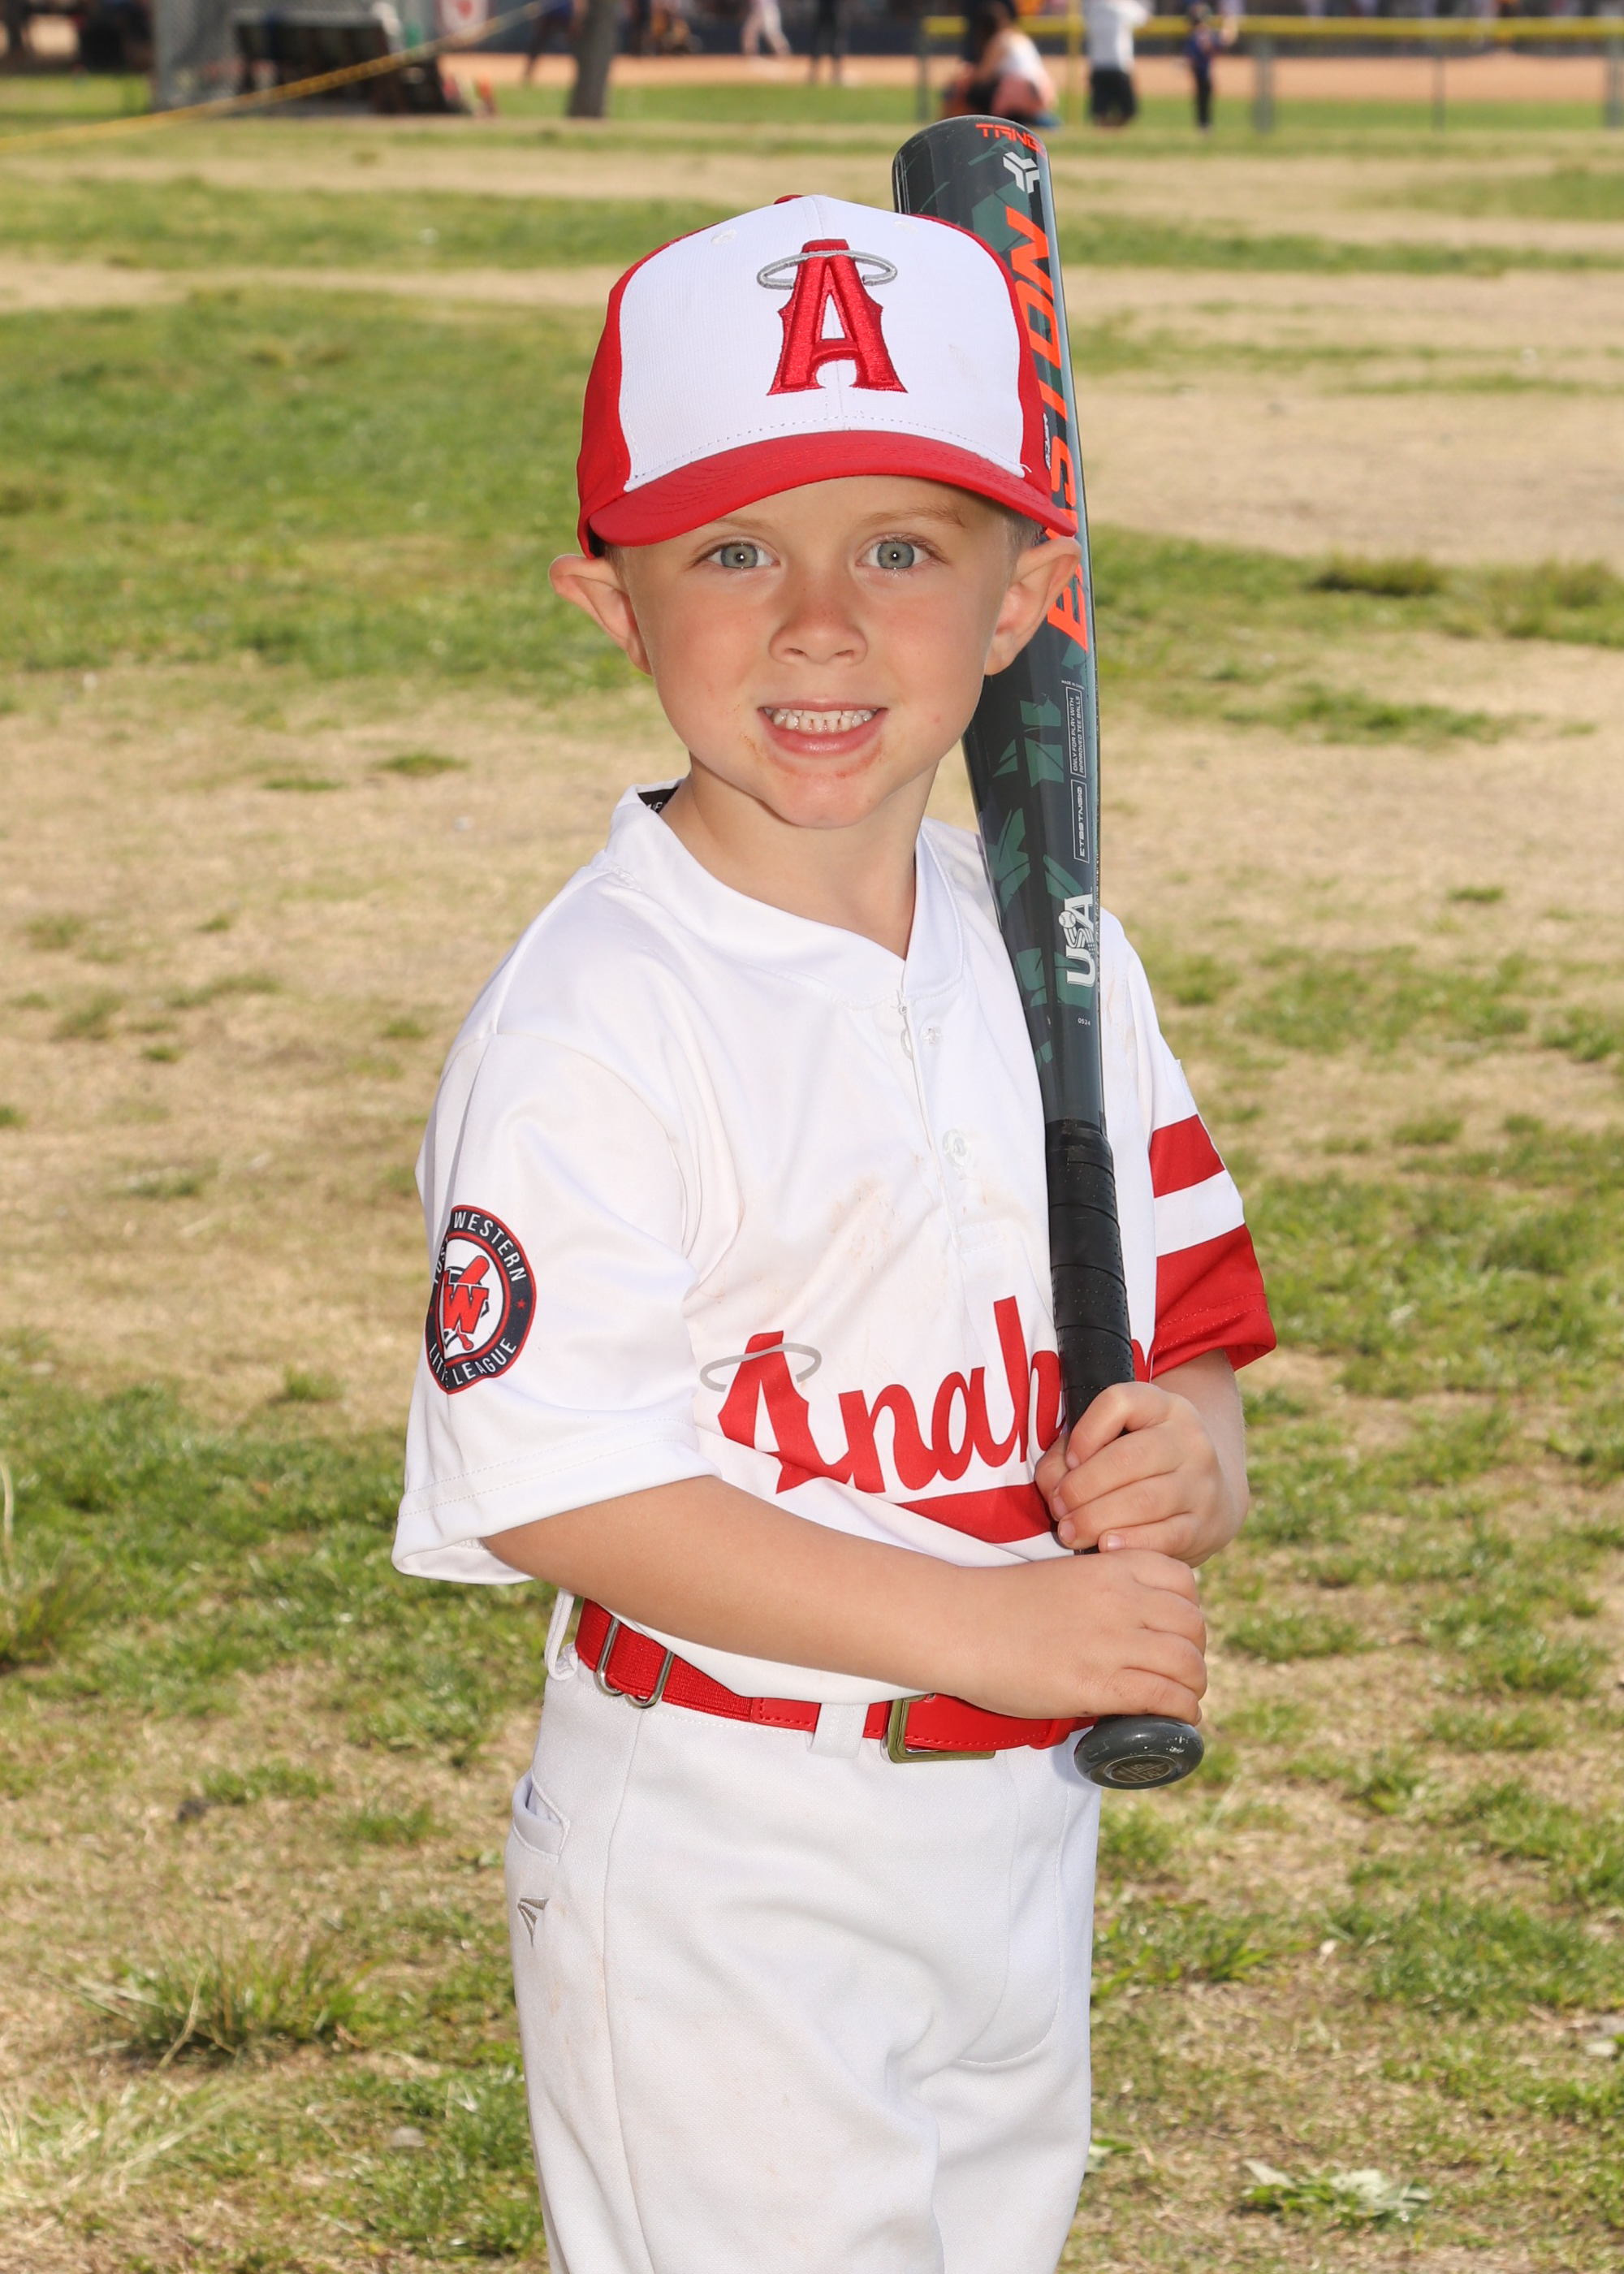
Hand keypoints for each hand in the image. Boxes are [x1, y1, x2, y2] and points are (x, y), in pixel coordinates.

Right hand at [954, 1549, 1205, 1724]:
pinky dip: (1183, 1711)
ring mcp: (1111, 1641)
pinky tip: (1179, 1720)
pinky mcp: (1098, 1683)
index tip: (1176, 1632)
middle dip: (1196, 1652)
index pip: (1184, 1582)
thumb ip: (1100, 1593)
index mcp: (1111, 1567)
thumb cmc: (999, 1604)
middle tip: (1181, 1673)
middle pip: (1193, 1625)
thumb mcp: (1064, 1578)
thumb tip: (1124, 1628)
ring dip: (1194, 1686)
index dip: (1188, 1611)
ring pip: (1188, 1663)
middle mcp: (1121, 1599)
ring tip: (1184, 1700)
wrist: (957, 1624)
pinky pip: (1165, 1697)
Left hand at [1035, 1369, 1245, 1567]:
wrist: (1209, 1498)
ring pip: (1145, 1500)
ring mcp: (1201, 1483)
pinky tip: (1105, 1546)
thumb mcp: (1112, 1442)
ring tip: (1070, 1532)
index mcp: (1162, 1407)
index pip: (1120, 1402)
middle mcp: (1188, 1439)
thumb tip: (1053, 1485)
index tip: (1069, 1460)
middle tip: (1058, 1508)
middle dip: (1082, 1487)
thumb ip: (1070, 1454)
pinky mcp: (1206, 1525)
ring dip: (1097, 1518)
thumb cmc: (1142, 1467)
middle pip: (1128, 1458)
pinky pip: (1167, 1535)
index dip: (1086, 1432)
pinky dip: (1131, 1541)